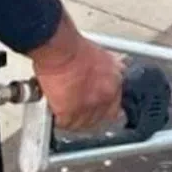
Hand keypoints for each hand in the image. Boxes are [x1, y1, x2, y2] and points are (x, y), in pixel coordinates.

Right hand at [29, 13, 124, 131]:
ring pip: (82, 124)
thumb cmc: (74, 47)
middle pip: (100, 119)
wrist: (60, 48)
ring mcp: (89, 106)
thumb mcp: (102, 57)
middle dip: (89, 117)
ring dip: (73, 120)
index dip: (102, 109)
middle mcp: (105, 97)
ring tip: (65, 111)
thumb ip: (107, 71)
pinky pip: (65, 124)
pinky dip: (59, 119)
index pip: (115, 107)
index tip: (95, 109)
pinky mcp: (70, 113)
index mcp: (114, 83)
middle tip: (78, 111)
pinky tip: (56, 111)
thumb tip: (105, 77)